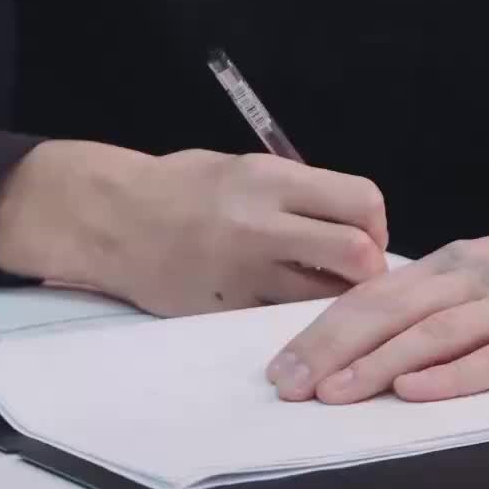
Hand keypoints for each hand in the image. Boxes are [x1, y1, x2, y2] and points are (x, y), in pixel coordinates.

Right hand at [0, 139, 388, 315]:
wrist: (112, 218)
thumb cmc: (180, 186)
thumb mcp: (244, 168)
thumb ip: (296, 192)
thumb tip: (352, 218)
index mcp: (272, 179)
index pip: (362, 201)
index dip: (376, 224)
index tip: (367, 234)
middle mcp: (263, 224)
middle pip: (357, 255)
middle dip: (370, 269)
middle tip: (356, 275)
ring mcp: (244, 272)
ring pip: (325, 299)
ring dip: (336, 301)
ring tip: (322, 295)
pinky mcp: (224, 310)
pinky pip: (280, 320)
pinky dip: (293, 319)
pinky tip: (282, 309)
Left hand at [266, 191, 488, 403]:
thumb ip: (440, 302)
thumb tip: (370, 338)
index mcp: (454, 264)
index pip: (374, 296)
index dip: (322, 331)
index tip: (279, 368)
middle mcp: (476, 279)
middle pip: (391, 311)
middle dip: (332, 349)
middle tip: (287, 387)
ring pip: (434, 334)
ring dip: (379, 364)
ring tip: (335, 393)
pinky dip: (453, 376)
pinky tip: (418, 391)